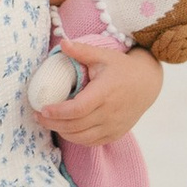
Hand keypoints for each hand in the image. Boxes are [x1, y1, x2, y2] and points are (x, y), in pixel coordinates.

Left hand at [42, 40, 162, 149]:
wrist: (147, 83)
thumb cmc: (122, 68)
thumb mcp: (103, 55)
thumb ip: (82, 51)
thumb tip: (62, 43)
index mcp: (105, 92)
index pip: (78, 109)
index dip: (58, 112)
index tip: (43, 108)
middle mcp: (110, 112)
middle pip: (76, 125)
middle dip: (53, 123)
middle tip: (38, 115)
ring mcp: (113, 126)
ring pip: (82, 137)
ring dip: (62, 132)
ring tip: (48, 122)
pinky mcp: (115, 134)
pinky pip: (91, 142)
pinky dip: (76, 138)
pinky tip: (65, 129)